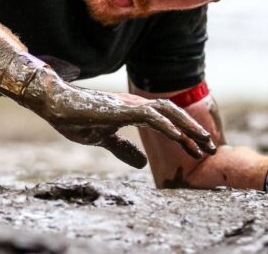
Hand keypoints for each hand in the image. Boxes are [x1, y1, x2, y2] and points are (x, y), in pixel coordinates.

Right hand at [27, 71, 215, 167]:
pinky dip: (166, 124)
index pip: (166, 119)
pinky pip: (149, 115)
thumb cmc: (75, 119)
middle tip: (212, 148)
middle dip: (194, 130)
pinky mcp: (120, 108)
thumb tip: (141, 165)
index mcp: (132, 110)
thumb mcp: (104, 139)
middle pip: (173, 113)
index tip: (199, 150)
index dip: (185, 133)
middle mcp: (135, 104)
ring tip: (203, 142)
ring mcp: (129, 104)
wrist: (55, 105)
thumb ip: (123, 149)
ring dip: (187, 127)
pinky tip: (178, 135)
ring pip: (167, 111)